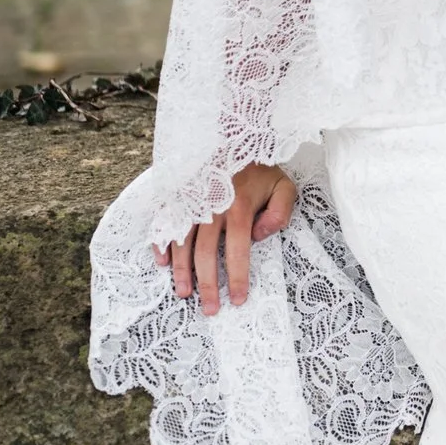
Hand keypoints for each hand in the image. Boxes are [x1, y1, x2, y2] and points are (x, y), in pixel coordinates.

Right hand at [157, 161, 296, 314]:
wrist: (234, 135)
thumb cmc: (261, 166)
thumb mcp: (284, 185)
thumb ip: (280, 212)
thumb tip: (258, 237)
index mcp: (240, 207)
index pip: (238, 250)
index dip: (238, 277)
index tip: (238, 299)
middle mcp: (212, 207)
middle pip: (205, 254)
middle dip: (208, 285)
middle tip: (209, 310)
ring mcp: (191, 202)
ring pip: (182, 243)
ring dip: (181, 271)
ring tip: (184, 293)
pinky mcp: (177, 196)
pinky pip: (164, 223)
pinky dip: (161, 243)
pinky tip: (162, 263)